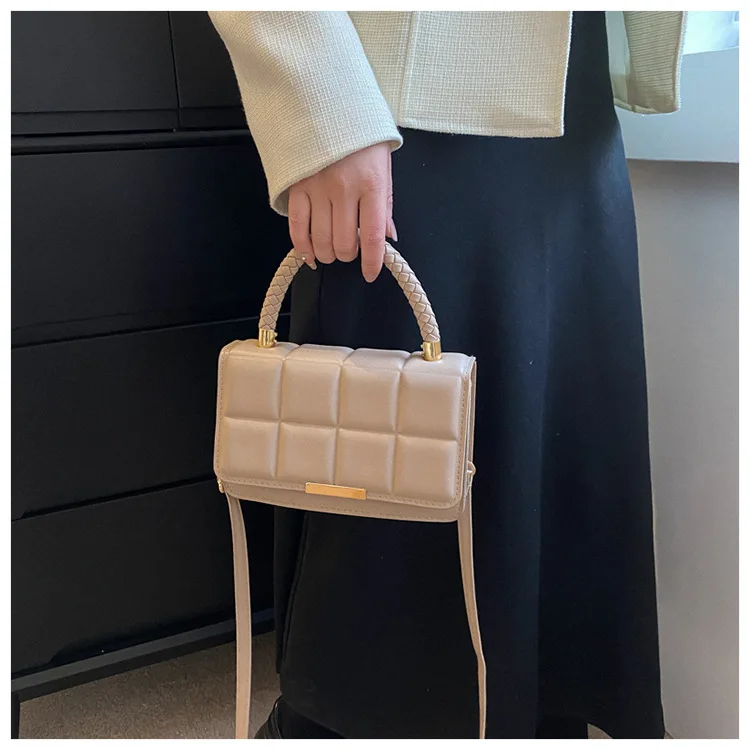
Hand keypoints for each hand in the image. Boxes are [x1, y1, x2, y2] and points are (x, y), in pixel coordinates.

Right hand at [287, 142, 397, 282]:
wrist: (325, 101)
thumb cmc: (359, 134)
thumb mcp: (383, 166)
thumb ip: (385, 205)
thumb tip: (388, 237)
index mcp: (371, 184)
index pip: (372, 236)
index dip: (371, 262)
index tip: (369, 273)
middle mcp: (344, 189)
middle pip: (344, 243)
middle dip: (348, 255)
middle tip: (350, 249)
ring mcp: (317, 189)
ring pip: (321, 241)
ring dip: (328, 254)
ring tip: (332, 250)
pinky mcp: (296, 187)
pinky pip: (297, 228)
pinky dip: (303, 247)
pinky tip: (310, 253)